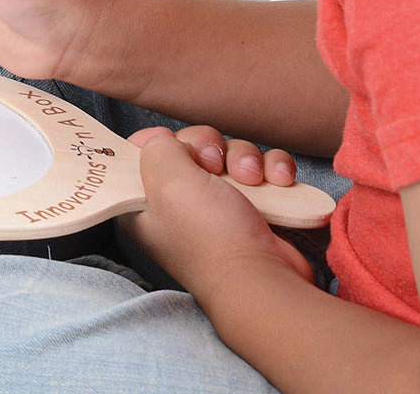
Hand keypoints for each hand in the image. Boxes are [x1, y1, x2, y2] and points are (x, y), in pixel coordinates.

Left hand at [119, 126, 314, 301]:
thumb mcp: (167, 181)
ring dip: (245, 158)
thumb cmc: (211, 237)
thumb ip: (157, 148)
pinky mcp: (254, 206)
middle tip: (215, 166)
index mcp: (144, 201)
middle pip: (191, 145)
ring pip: (229, 153)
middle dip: (209, 147)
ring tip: (253, 180)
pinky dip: (272, 169)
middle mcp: (178, 201)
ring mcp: (218, 204)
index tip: (174, 145)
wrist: (265, 279)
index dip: (159, 141)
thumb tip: (167, 141)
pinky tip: (278, 181)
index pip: (141, 151)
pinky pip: (262, 167)